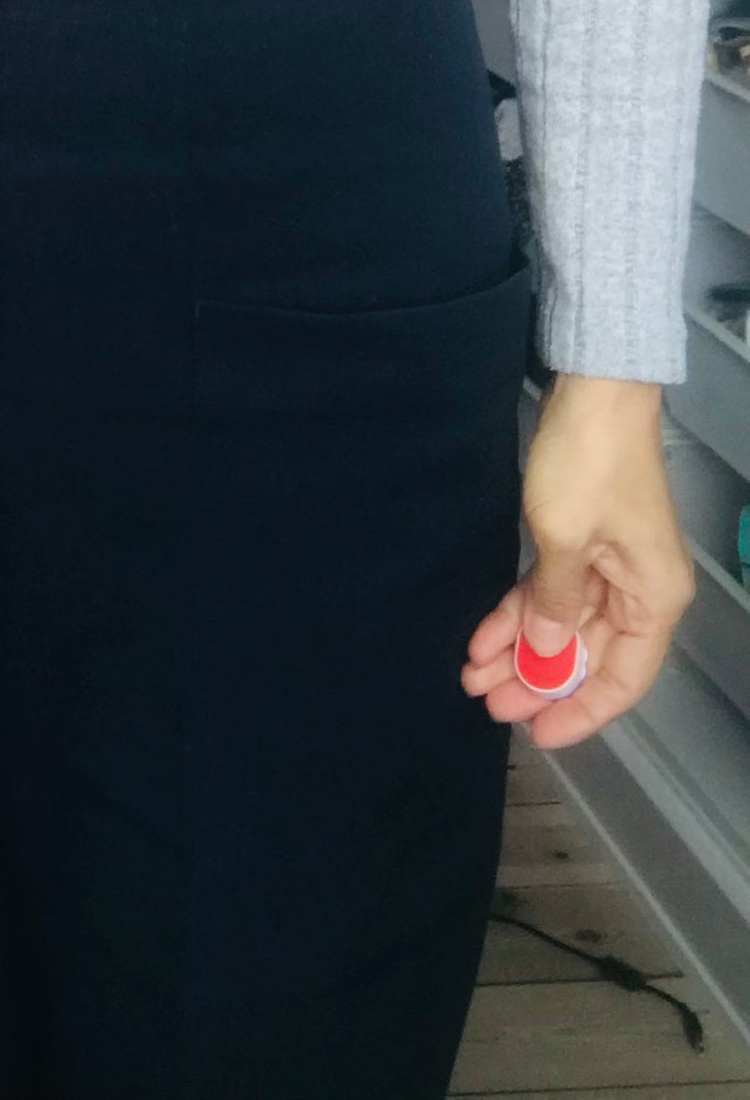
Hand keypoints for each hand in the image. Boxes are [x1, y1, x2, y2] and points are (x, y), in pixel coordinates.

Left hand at [462, 373, 694, 747]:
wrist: (594, 390)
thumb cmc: (589, 464)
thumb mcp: (564, 540)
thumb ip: (555, 605)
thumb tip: (549, 657)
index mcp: (653, 600)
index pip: (623, 680)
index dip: (581, 712)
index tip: (536, 733)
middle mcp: (637, 591)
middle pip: (588, 656)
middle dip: (536, 681)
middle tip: (485, 702)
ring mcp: (609, 566)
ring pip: (562, 625)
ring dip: (518, 649)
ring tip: (471, 674)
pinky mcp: (581, 541)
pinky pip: (549, 591)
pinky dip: (518, 612)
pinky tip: (482, 634)